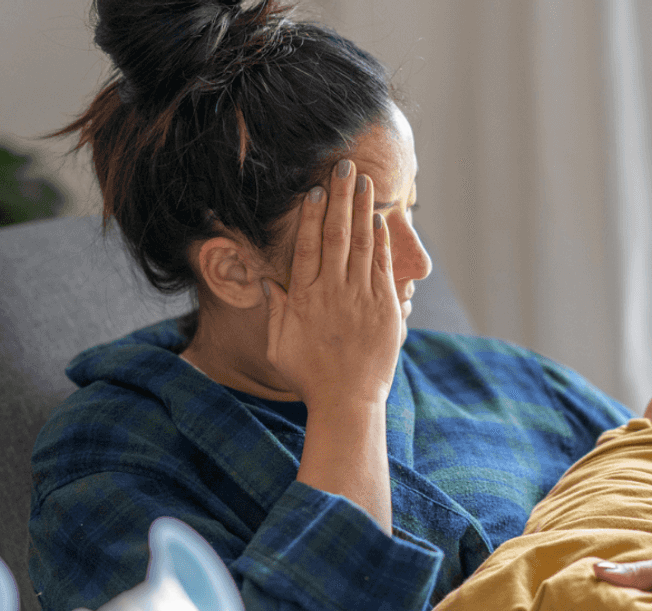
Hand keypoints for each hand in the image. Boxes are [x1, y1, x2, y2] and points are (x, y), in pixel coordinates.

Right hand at [263, 159, 400, 410]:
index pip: (308, 247)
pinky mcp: (384, 309)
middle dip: (341, 198)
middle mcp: (333, 292)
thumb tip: (267, 281)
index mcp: (305, 298)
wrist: (347, 402)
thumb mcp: (280, 345)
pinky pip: (382, 268)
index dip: (311, 217)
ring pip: (362, 245)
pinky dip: (381, 242)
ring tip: (364, 182)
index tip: (314, 191)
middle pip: (337, 235)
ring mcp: (361, 299)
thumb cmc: (309, 377)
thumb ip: (275, 310)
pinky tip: (379, 221)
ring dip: (363, 210)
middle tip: (344, 167)